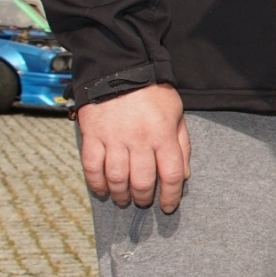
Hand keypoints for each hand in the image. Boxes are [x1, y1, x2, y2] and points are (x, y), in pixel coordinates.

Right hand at [76, 83, 190, 212]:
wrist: (120, 69)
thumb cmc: (152, 93)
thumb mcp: (176, 115)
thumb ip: (181, 145)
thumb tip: (182, 175)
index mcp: (163, 135)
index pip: (171, 175)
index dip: (171, 196)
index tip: (169, 206)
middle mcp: (139, 140)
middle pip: (142, 181)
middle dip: (144, 198)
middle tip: (143, 202)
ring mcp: (114, 138)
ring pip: (117, 178)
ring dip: (121, 195)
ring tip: (124, 200)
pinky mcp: (93, 135)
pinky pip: (92, 167)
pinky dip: (96, 183)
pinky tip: (103, 190)